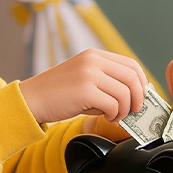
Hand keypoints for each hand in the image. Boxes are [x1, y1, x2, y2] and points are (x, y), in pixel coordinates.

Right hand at [19, 49, 146, 124]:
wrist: (31, 99)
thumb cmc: (58, 94)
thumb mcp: (84, 77)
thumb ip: (106, 81)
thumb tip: (133, 95)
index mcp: (95, 55)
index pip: (131, 64)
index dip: (141, 82)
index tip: (141, 96)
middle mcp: (93, 60)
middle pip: (132, 77)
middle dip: (138, 97)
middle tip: (134, 109)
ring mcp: (89, 74)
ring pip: (124, 93)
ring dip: (124, 109)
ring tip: (114, 116)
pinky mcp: (85, 90)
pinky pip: (112, 104)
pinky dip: (114, 115)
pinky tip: (106, 117)